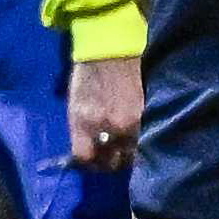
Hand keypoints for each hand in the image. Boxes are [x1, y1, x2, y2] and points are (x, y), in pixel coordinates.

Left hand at [66, 51, 141, 169]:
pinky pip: (139, 139)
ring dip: (124, 155)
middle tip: (108, 160)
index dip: (88, 163)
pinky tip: (131, 137)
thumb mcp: (75, 107)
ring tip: (121, 150)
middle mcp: (105, 126)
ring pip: (128, 153)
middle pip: (110, 161)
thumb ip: (81, 131)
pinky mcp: (142, 116)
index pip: (85, 156)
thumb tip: (89, 151)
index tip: (91, 162)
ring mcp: (126, 122)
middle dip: (108, 163)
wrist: (110, 55)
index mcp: (83, 122)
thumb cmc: (87, 78)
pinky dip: (134, 142)